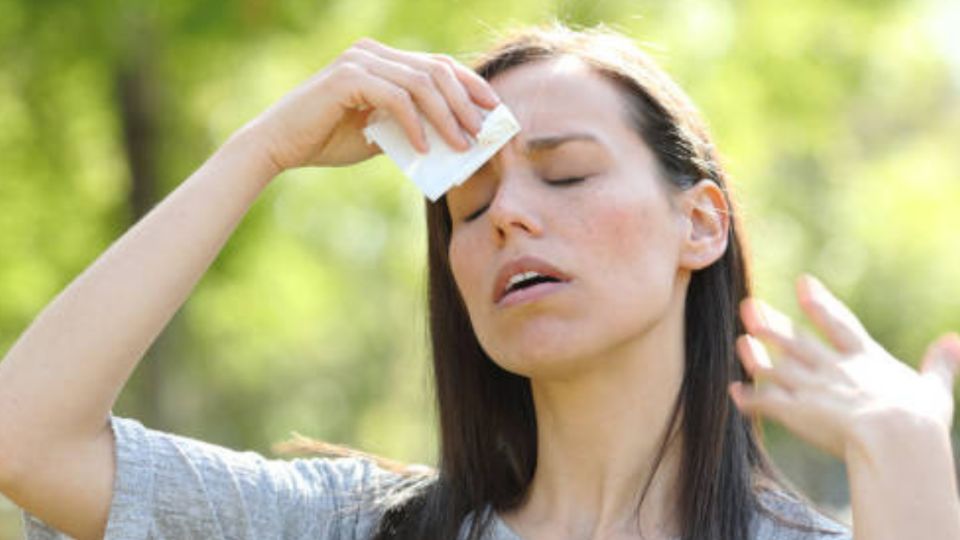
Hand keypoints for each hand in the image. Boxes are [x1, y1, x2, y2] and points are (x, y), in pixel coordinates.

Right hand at [239, 38, 499, 172]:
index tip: (494, 110)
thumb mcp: (379, 134)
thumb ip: (410, 128)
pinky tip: (423, 149)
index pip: (437, 64)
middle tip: (483, 133)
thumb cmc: (327, 140)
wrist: (279, 147)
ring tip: (461, 146)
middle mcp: (373, 52)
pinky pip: (396, 99)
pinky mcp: (348, 78)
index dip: (470, 85)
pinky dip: (415, 125)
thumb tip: (453, 139)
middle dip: (466, 102)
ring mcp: (360, 61)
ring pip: (421, 83)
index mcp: (383, 59)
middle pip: (436, 70)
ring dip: (447, 116)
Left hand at [729, 274, 959, 458]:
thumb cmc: (919, 420)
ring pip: (776, 366)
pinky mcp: (796, 412)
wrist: (894, 438)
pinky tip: (734, 392)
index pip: (838, 323)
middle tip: (748, 306)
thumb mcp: (935, 388)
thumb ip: (941, 363)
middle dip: (771, 323)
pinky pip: (766, 403)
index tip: (802, 282)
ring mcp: (810, 388)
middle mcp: (831, 368)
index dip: (819, 303)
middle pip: (795, 341)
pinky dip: (749, 399)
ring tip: (740, 342)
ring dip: (756, 355)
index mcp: (864, 358)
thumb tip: (956, 340)